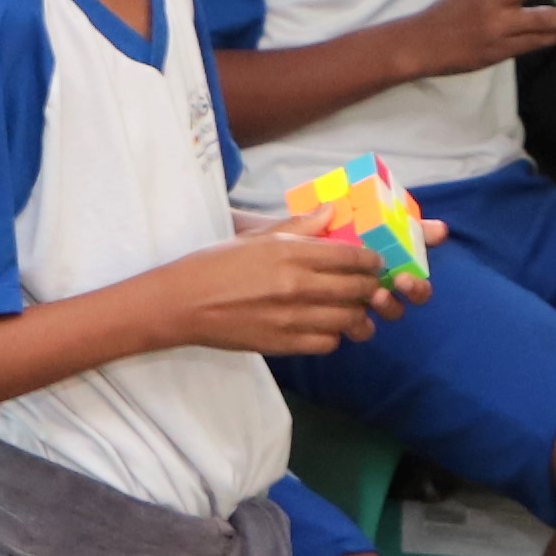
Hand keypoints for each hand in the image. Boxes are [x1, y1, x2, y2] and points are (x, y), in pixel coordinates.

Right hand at [159, 229, 397, 354]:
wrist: (182, 303)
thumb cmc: (216, 265)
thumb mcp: (257, 238)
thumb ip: (300, 227)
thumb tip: (331, 211)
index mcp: (291, 253)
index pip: (352, 256)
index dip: (371, 260)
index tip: (373, 262)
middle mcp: (296, 285)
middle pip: (357, 289)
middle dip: (370, 287)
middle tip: (368, 285)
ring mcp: (292, 318)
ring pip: (349, 319)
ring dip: (356, 313)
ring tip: (350, 307)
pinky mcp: (283, 344)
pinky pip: (328, 343)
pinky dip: (334, 335)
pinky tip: (325, 325)